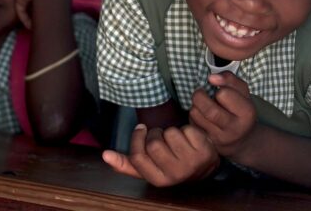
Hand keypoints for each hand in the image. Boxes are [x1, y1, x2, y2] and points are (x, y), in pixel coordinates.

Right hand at [101, 123, 219, 186]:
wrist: (205, 164)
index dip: (138, 138)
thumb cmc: (173, 163)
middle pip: (154, 144)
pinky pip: (187, 130)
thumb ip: (127, 163)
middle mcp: (175, 175)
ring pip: (170, 134)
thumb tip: (105, 155)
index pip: (138, 156)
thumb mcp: (151, 167)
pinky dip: (187, 129)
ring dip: (172, 130)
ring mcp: (191, 164)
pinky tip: (190, 138)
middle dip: (156, 133)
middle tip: (162, 135)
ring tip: (176, 139)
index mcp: (159, 180)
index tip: (141, 129)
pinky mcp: (204, 151)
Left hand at [188, 72, 256, 158]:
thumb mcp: (243, 93)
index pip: (224, 95)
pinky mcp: (207, 143)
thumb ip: (230, 79)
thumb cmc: (240, 110)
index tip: (220, 90)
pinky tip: (201, 115)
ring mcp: (220, 138)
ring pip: (197, 116)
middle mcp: (234, 128)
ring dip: (195, 105)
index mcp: (247, 113)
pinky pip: (192, 125)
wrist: (242, 140)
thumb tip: (212, 78)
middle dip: (199, 96)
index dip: (219, 88)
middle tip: (200, 92)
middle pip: (209, 110)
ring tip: (201, 104)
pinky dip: (193, 116)